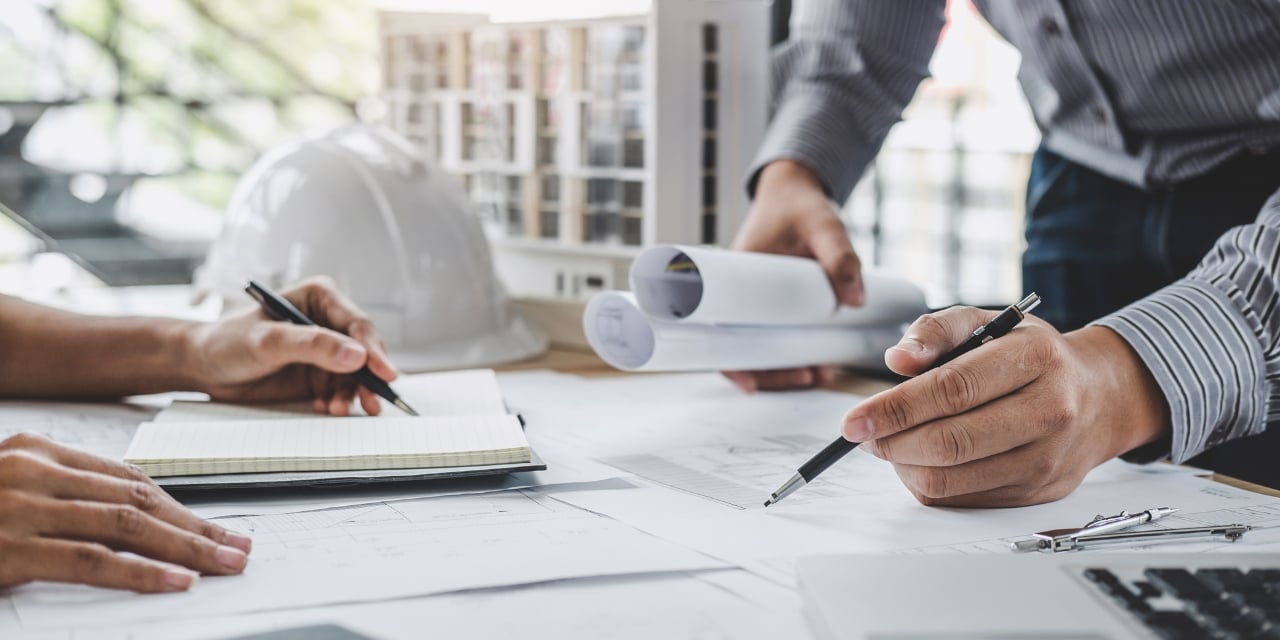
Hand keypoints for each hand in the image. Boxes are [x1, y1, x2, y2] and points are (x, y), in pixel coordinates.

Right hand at [0, 433, 250, 592]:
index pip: (127, 480)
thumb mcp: (9, 493)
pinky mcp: (9, 547)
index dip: (178, 508)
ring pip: (125, 525)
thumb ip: (61, 498)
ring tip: (225, 565)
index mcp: (37, 451)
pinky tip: (178, 580)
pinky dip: (140, 571)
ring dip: (185, 547)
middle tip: (237, 547)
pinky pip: (89, 559)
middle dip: (195, 527)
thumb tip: (135, 524)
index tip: (216, 528)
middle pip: (136, 499)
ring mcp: (21, 506)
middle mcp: (32, 470)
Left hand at [186, 277, 397, 415]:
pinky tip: (326, 407)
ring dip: (352, 393)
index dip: (373, 349)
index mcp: (319, 298)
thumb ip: (312, 345)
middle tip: (371, 401)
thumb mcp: (268, 341)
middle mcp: (327, 322)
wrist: (203, 368)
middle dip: (367, 377)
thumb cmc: (227, 342)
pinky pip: (342, 389)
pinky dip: (339, 400)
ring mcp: (325, 350)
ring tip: (338, 409)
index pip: (356, 324)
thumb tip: (356, 356)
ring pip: (356, 373)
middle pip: (364, 350)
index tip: (383, 373)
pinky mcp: (319, 374)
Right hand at [724, 160, 862, 391]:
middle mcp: (739, 294)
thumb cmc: (799, 205)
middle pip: (741, 350)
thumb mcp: (823, 225)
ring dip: (784, 370)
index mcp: (734, 274)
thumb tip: (856, 301)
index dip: (730, 362)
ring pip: (761, 349)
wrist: (794, 192)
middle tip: (807, 378)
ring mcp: (756, 302)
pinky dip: (793, 355)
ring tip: (820, 375)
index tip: (749, 383)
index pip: (719, 330)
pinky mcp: (774, 306)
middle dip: (771, 374)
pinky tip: (819, 365)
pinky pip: (777, 337)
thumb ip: (840, 257)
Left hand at [846, 306, 1168, 506]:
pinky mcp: (1038, 491)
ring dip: (904, 465)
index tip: (853, 418)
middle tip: (864, 434)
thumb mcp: (987, 322)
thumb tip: (897, 359)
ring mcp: (1047, 458)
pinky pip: (965, 499)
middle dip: (892, 442)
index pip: (952, 390)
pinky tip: (920, 460)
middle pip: (950, 442)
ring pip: (953, 479)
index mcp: (1036, 359)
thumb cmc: (1031, 356)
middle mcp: (1050, 411)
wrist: (1100, 397)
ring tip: (890, 444)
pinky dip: (929, 483)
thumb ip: (936, 330)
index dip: (895, 408)